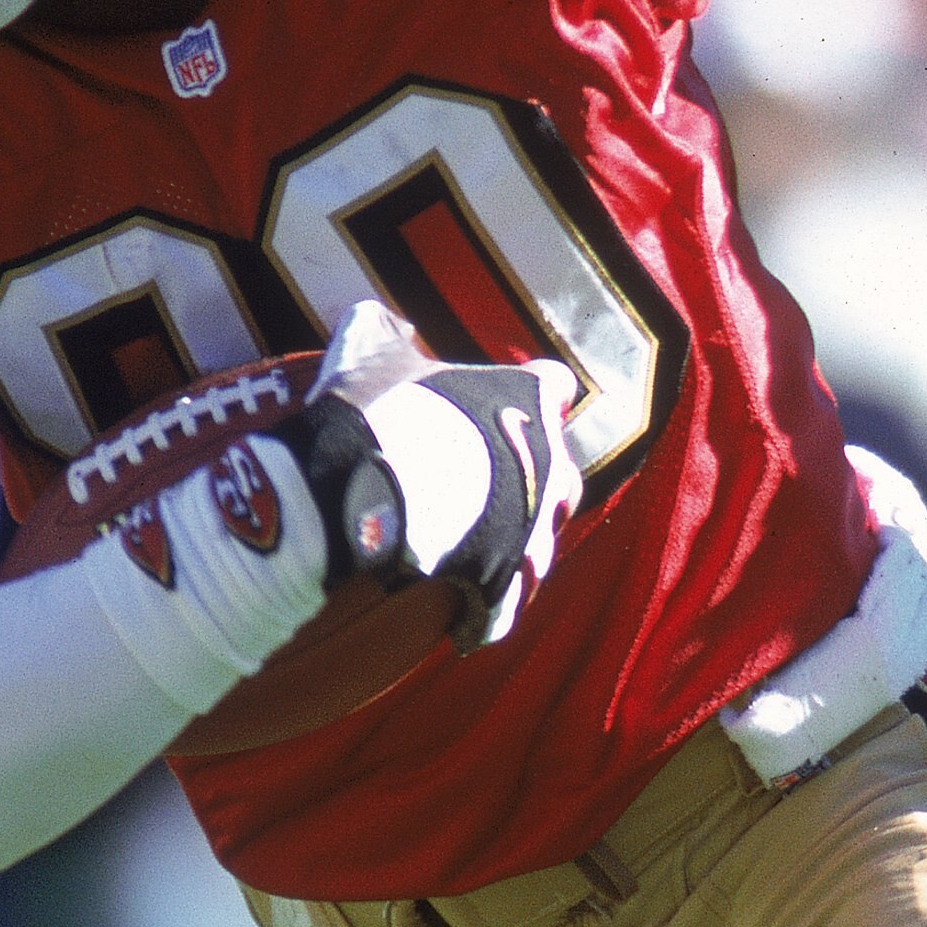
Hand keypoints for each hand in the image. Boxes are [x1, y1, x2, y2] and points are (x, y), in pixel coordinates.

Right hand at [299, 345, 583, 651]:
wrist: (366, 498)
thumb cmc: (378, 414)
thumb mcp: (371, 352)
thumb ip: (383, 332)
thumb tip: (378, 320)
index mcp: (530, 401)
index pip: (554, 386)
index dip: (529, 395)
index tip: (502, 405)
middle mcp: (551, 467)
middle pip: (560, 473)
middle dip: (528, 479)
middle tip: (475, 484)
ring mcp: (537, 532)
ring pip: (539, 543)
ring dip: (509, 544)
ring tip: (462, 548)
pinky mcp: (513, 587)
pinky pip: (506, 603)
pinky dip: (483, 606)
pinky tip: (452, 605)